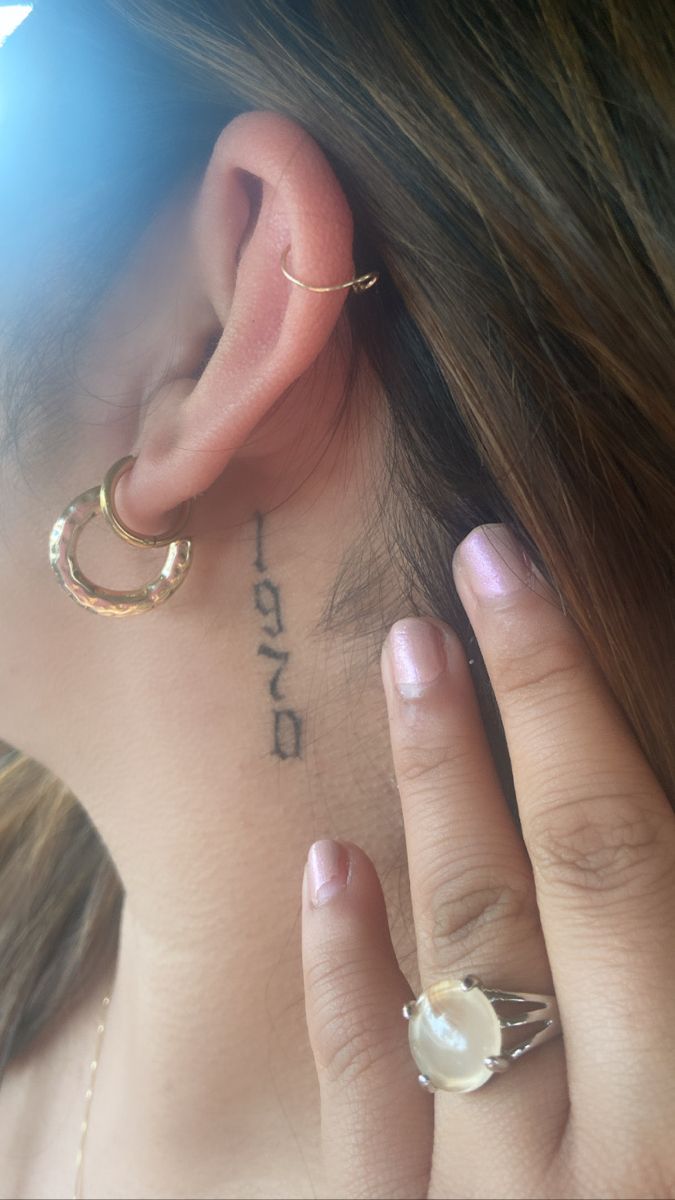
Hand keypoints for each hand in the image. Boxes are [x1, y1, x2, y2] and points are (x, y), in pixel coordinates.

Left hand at [301, 523, 673, 1198]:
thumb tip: (637, 833)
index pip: (629, 858)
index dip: (567, 697)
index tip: (513, 574)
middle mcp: (611, 1145)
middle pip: (547, 888)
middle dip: (510, 718)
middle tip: (464, 581)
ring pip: (456, 968)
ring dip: (433, 806)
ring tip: (407, 669)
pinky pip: (369, 1112)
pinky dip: (348, 983)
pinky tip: (331, 871)